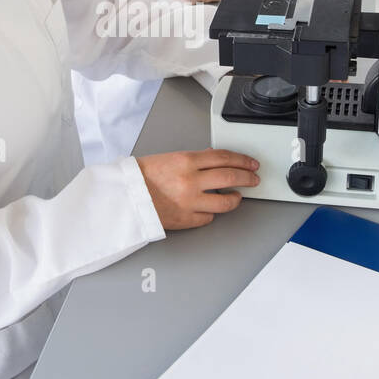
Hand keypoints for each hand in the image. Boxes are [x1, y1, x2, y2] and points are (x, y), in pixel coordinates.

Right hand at [136, 149, 259, 229]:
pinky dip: (212, 213)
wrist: (124, 196)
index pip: (225, 158)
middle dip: (247, 178)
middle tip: (253, 179)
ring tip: (237, 197)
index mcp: (186, 161)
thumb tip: (216, 161)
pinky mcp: (185, 219)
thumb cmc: (142, 177)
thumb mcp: (170, 158)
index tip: (251, 164)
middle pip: (231, 178)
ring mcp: (189, 202)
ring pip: (226, 202)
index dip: (243, 160)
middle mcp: (190, 181)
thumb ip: (195, 160)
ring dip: (235, 199)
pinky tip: (211, 209)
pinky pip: (208, 218)